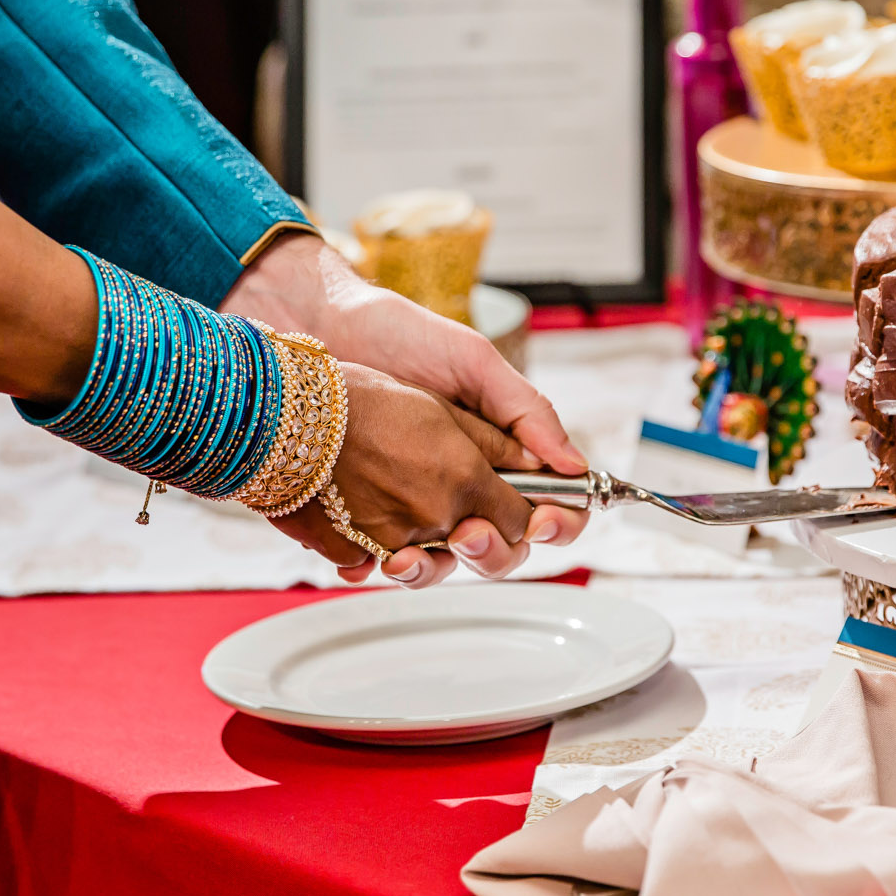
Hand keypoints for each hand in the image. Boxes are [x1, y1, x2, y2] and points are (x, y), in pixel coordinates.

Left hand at [222, 233, 589, 560]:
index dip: (555, 522)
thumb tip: (574, 464)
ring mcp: (414, 501)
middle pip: (501, 547)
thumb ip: (524, 409)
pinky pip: (377, 558)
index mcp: (499, 452)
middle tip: (467, 533)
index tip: (539, 520)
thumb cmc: (399, 334)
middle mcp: (462, 484)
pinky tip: (362, 560)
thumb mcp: (471, 360)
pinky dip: (372, 568)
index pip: (549, 504)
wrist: (321, 326)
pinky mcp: (366, 510)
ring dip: (432, 569)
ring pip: (443, 563)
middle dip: (493, 552)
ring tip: (409, 555)